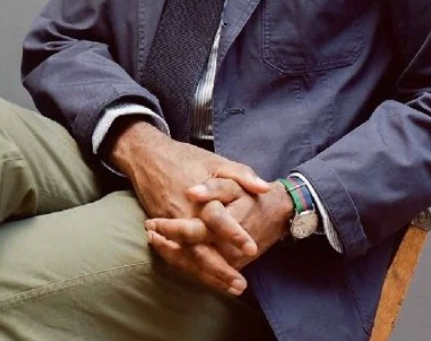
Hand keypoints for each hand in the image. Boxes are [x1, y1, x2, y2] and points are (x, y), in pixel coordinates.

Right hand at [105, 118, 270, 289]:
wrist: (149, 157)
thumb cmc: (187, 158)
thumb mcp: (218, 160)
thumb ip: (242, 174)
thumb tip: (265, 189)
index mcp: (200, 196)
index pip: (218, 220)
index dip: (234, 235)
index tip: (252, 249)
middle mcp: (184, 214)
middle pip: (200, 249)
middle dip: (220, 270)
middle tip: (240, 285)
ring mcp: (170, 224)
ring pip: (188, 257)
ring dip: (207, 275)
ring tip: (229, 288)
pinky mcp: (162, 229)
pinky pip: (176, 254)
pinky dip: (191, 269)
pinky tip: (207, 279)